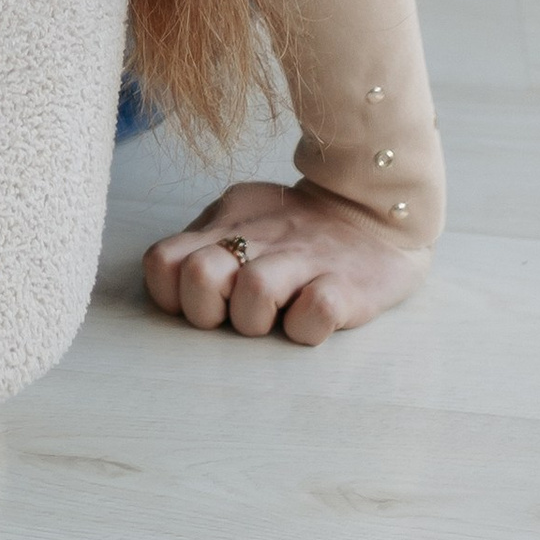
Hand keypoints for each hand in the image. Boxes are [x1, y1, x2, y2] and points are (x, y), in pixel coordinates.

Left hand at [142, 178, 430, 344]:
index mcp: (226, 222)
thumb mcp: (243, 219)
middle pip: (199, 277)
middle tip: (238, 315)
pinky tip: (314, 319)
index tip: (203, 306)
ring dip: (258, 322)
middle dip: (209, 312)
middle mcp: (259, 237)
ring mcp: (304, 260)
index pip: (162, 262)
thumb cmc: (298, 229)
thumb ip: (207, 243)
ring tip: (279, 317)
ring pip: (254, 294)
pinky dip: (308, 328)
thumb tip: (173, 285)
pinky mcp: (348, 285)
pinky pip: (315, 313)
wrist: (376, 211)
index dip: (173, 297)